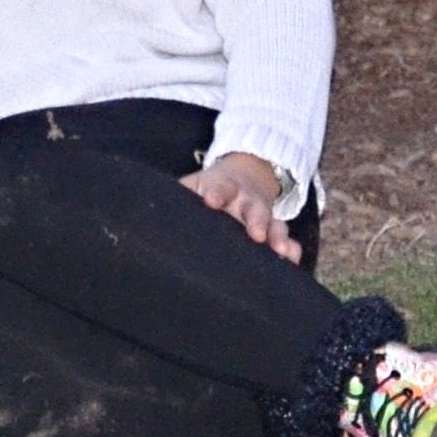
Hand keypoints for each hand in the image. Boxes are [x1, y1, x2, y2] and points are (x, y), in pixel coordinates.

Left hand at [183, 152, 300, 262]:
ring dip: (278, 237)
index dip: (216, 192)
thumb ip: (178, 196)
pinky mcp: (274, 229)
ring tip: (280, 251)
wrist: (244, 177)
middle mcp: (246, 200)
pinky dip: (291, 249)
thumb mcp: (193, 185)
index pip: (219, 187)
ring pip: (274, 224)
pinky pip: (286, 239)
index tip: (211, 201)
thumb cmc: (208, 189)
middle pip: (253, 208)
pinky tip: (292, 260)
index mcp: (223, 186)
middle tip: (255, 234)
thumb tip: (144, 211)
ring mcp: (263, 215)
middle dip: (255, 220)